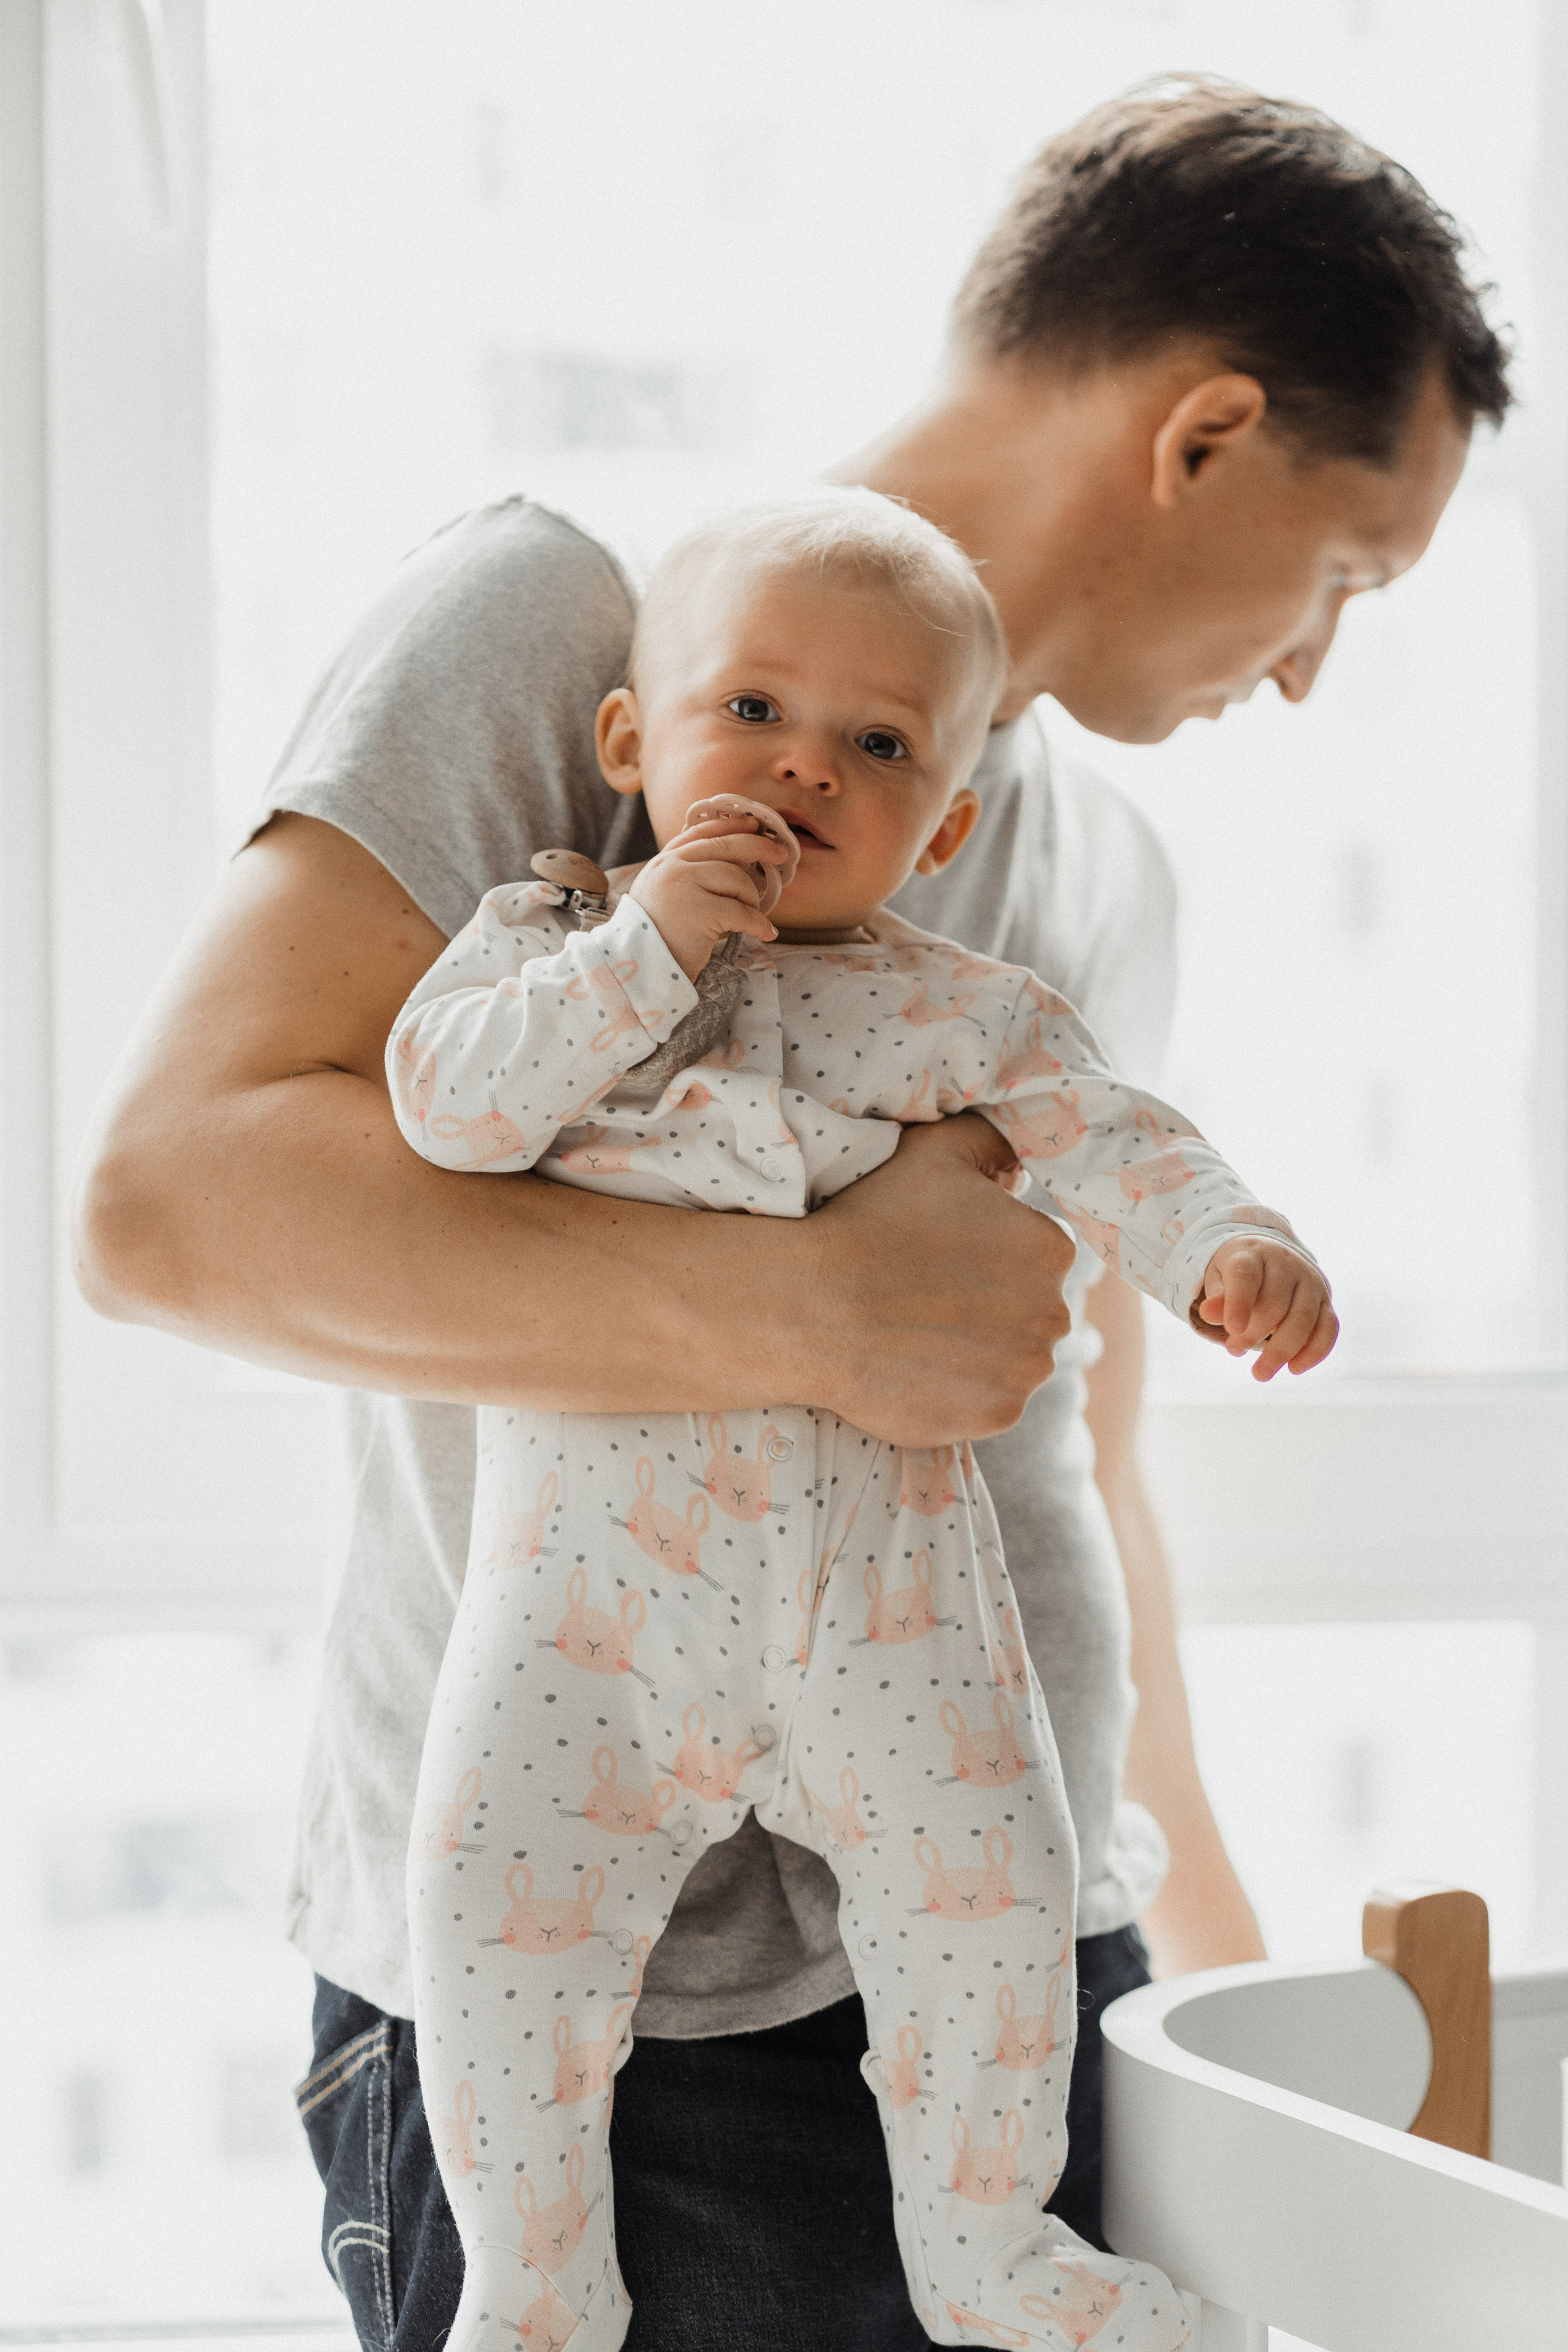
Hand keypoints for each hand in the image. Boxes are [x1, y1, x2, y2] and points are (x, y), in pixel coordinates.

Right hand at [628, 797, 799, 979]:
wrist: (639, 967)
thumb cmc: (656, 935)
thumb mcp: (663, 893)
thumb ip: (688, 874)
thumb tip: (737, 862)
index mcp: (664, 861)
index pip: (702, 832)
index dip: (732, 826)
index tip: (754, 824)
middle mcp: (672, 867)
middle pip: (726, 847)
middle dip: (759, 847)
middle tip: (781, 854)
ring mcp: (684, 887)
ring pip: (737, 879)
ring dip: (753, 899)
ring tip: (754, 917)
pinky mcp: (699, 912)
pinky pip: (742, 912)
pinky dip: (759, 924)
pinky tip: (767, 933)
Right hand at [805, 1113, 1074, 1445]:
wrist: (813, 1307)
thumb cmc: (871, 1221)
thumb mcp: (936, 1150)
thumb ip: (992, 1143)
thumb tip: (1018, 1170)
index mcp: (1050, 1248)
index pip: (1038, 1254)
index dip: (991, 1255)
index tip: (944, 1257)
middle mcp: (1053, 1313)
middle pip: (1032, 1310)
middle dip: (992, 1305)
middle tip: (927, 1296)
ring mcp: (1026, 1372)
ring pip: (1014, 1359)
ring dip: (978, 1351)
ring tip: (917, 1334)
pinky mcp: (997, 1416)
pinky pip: (989, 1403)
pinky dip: (960, 1392)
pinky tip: (915, 1368)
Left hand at [1195, 1238, 1337, 1379]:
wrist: (1272, 1257)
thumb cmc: (1240, 1275)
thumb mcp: (1219, 1278)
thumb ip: (1216, 1298)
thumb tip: (1208, 1313)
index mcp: (1253, 1255)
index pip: (1246, 1276)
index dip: (1239, 1302)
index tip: (1232, 1329)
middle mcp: (1286, 1264)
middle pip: (1275, 1304)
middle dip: (1254, 1334)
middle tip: (1233, 1350)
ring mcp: (1310, 1281)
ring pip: (1303, 1319)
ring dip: (1282, 1351)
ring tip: (1260, 1373)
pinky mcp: (1326, 1300)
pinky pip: (1328, 1328)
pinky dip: (1314, 1352)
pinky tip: (1294, 1369)